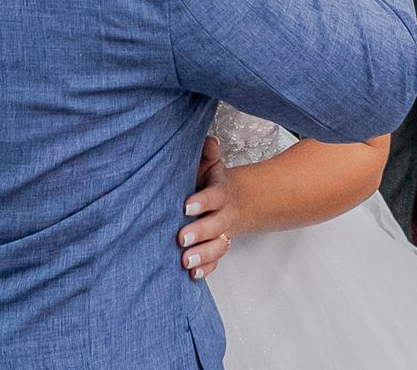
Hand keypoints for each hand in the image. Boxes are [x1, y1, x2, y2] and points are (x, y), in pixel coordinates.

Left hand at [178, 136, 236, 280]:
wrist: (235, 201)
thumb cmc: (212, 182)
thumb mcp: (210, 165)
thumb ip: (208, 154)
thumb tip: (208, 142)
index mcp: (221, 192)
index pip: (215, 197)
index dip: (203, 202)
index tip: (186, 207)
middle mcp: (224, 215)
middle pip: (216, 225)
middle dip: (200, 233)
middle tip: (181, 238)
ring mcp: (222, 234)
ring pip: (218, 246)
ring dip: (203, 255)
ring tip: (185, 261)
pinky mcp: (217, 247)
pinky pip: (215, 261)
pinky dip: (205, 269)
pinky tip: (192, 274)